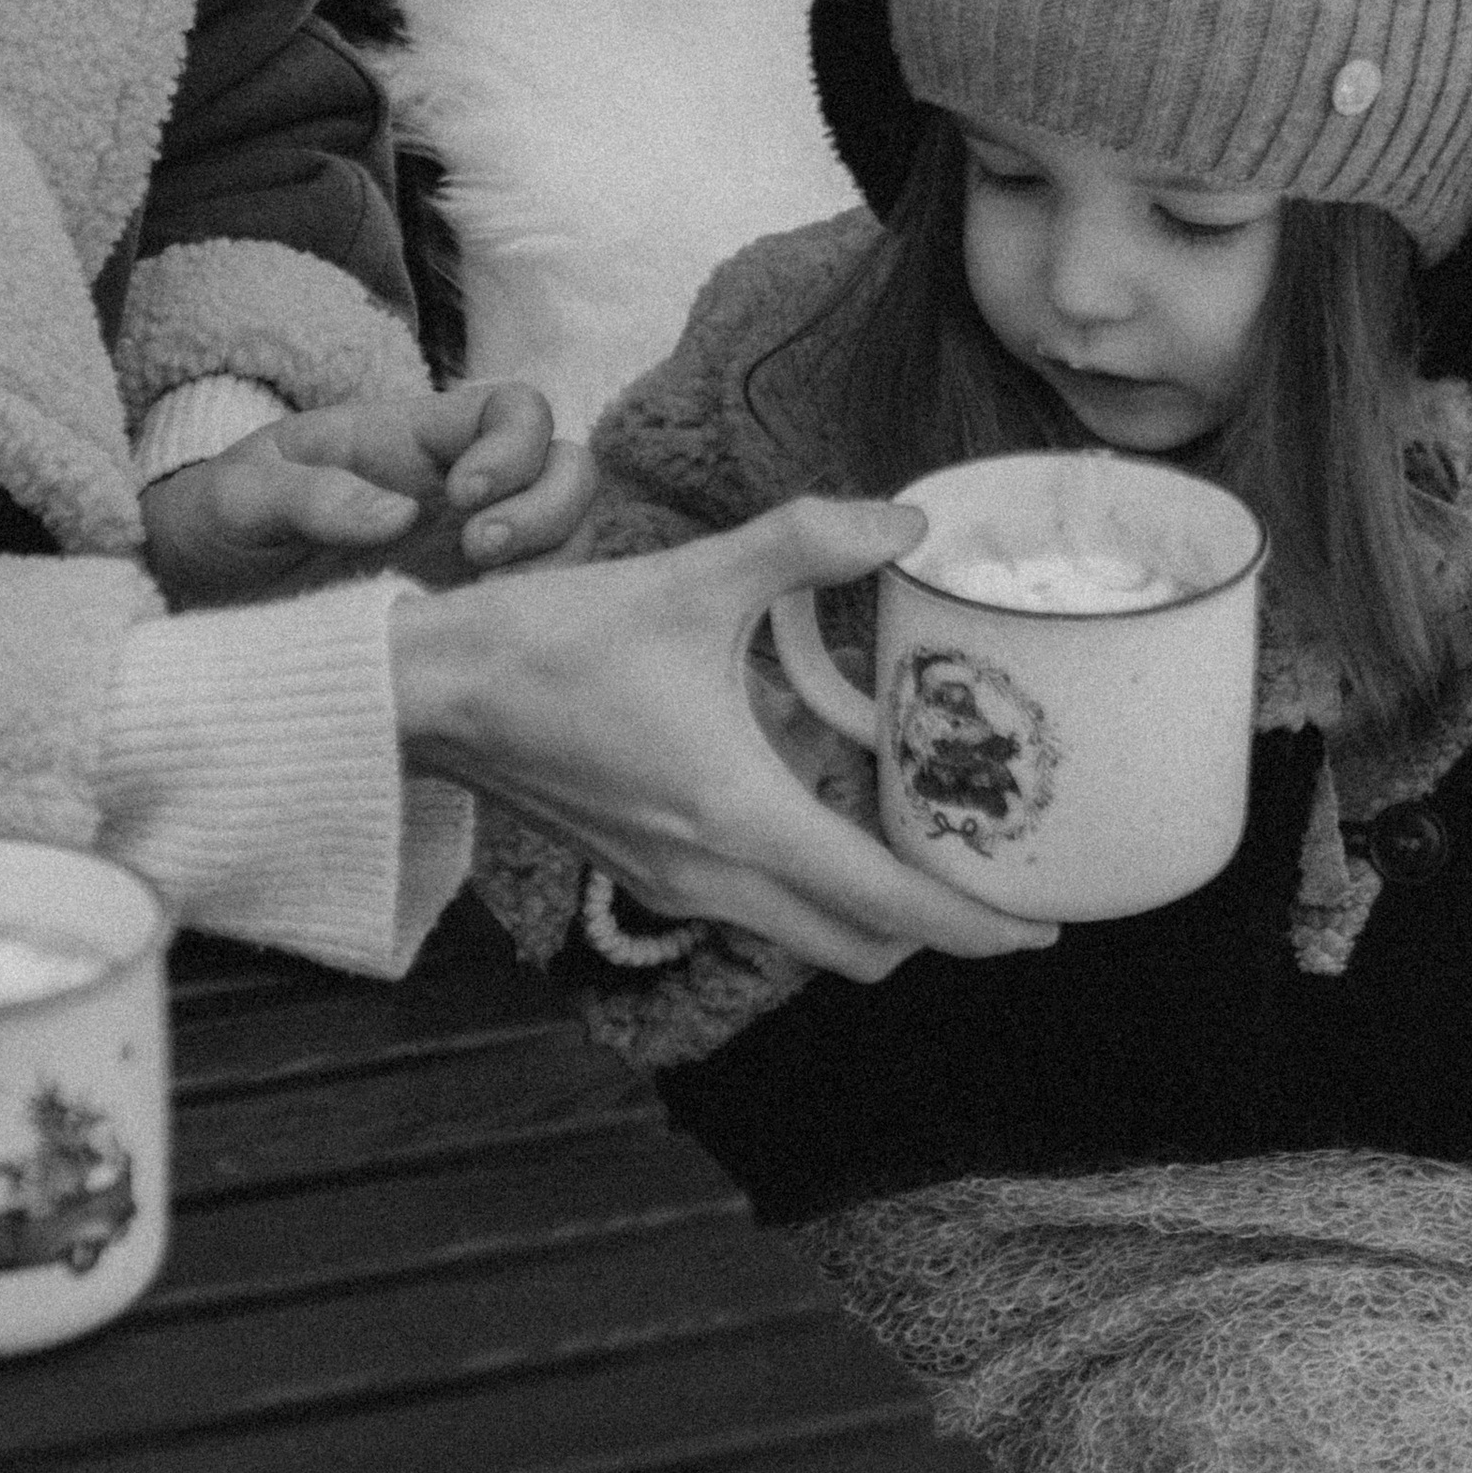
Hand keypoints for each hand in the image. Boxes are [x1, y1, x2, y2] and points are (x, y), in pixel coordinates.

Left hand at [140, 381, 597, 607]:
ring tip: (474, 606)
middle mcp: (460, 494)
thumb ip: (309, 495)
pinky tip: (470, 645)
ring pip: (569, 543)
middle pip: (567, 473)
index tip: (464, 497)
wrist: (190, 598)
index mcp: (413, 442)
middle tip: (478, 556)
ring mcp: (470, 558)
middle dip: (547, 510)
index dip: (516, 446)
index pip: (514, 412)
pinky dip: (528, 623)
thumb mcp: (239, 496)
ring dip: (548, 569)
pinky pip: (533, 612)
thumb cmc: (218, 524)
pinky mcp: (463, 617)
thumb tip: (398, 516)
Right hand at [387, 496, 1061, 982]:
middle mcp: (713, 877)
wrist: (428, 693)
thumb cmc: (547, 643)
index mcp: (741, 818)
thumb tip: (906, 522)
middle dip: (936, 930)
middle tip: (989, 872)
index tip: (1044, 926)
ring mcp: (673, 886)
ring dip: (869, 909)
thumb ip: (803, 544)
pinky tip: (818, 801)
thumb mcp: (687, 579)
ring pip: (807, 935)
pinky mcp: (643, 872)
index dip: (978, 925)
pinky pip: (758, 907)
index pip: (891, 906)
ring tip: (915, 834)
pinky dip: (808, 884)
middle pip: (861, 949)